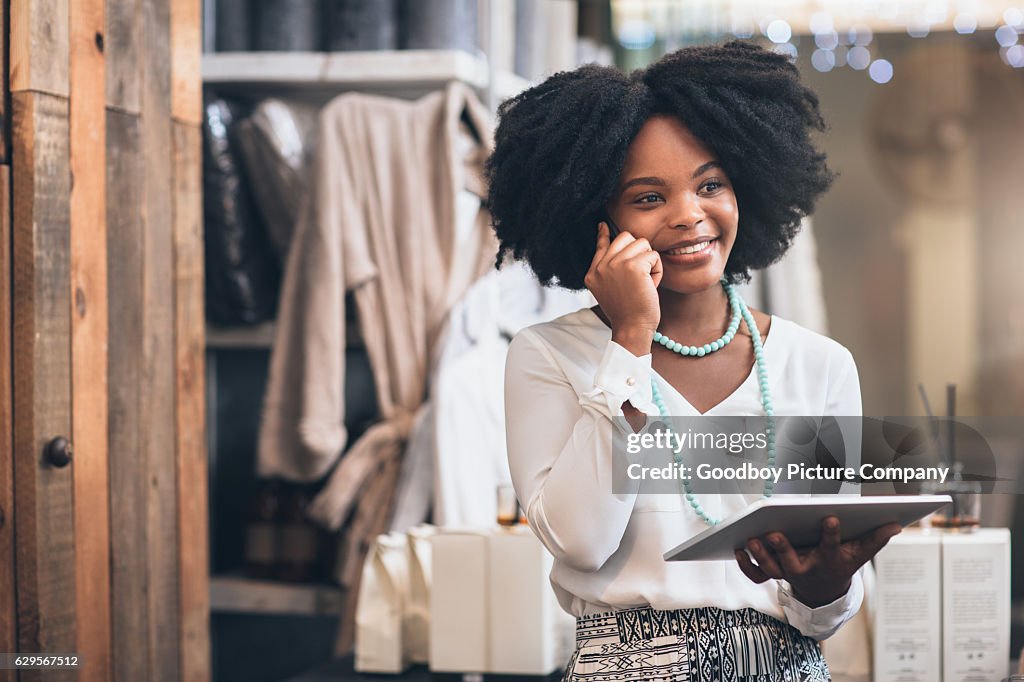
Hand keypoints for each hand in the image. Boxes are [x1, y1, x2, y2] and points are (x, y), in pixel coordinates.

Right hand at [584, 221, 662, 351]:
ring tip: (644, 283)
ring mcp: (615, 264)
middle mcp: (601, 266)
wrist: (632, 329)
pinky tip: (650, 286)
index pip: (600, 246)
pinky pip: (653, 256)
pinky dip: (657, 271)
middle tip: (640, 275)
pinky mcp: (633, 266)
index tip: (602, 225)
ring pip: (642, 244)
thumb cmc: (627, 312)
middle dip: (639, 251)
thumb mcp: (609, 290)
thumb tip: (615, 245)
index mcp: (593, 273)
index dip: (603, 234)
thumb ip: (609, 270)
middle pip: (626, 237)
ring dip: (649, 262)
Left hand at [734, 516, 901, 606]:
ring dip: (761, 555)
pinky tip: (737, 548)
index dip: (831, 534)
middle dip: (783, 549)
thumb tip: (897, 524)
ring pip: (772, 569)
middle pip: (793, 563)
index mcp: (830, 560)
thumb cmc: (842, 561)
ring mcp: (788, 573)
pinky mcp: (773, 574)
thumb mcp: (859, 553)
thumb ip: (875, 538)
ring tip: (751, 538)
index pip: (831, 546)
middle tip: (774, 534)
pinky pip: (756, 575)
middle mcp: (807, 568)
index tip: (829, 517)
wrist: (825, 590)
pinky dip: (745, 565)